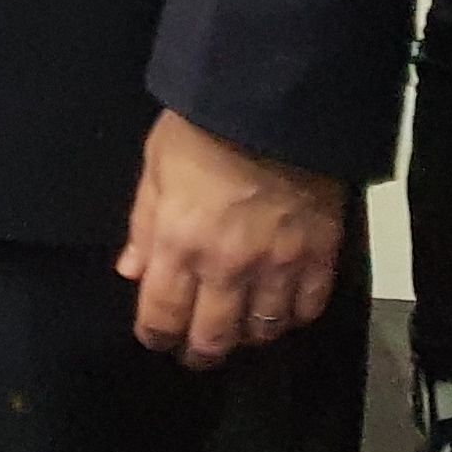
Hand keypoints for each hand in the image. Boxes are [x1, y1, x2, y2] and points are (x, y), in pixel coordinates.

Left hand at [116, 109, 340, 367]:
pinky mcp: (319, 255)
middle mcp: (226, 267)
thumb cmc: (203, 125)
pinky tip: (283, 307)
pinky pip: (308, 309)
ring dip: (247, 336)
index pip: (161, 316)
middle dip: (200, 352)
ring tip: (240, 327)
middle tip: (198, 350)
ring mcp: (276, 266)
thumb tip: (132, 271)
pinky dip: (294, 315)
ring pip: (262, 331)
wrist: (276, 99)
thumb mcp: (156, 163)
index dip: (156, 336)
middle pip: (213, 338)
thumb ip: (143, 223)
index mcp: (178, 243)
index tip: (157, 338)